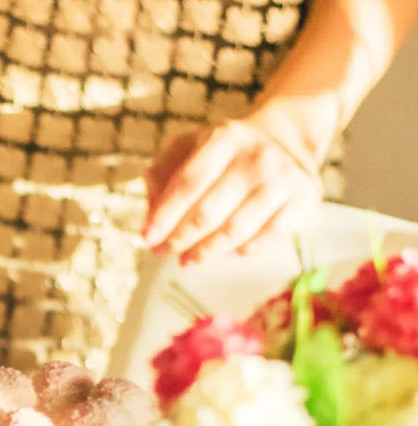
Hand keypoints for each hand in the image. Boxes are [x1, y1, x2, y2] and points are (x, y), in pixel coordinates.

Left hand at [142, 119, 322, 265]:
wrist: (288, 139)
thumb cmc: (227, 152)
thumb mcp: (190, 146)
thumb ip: (163, 174)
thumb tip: (152, 214)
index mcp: (225, 139)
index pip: (188, 183)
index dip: (164, 215)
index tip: (148, 238)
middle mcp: (257, 158)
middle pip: (208, 212)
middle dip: (179, 238)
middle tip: (162, 252)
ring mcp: (283, 180)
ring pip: (235, 231)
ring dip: (206, 252)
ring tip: (187, 259)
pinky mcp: (303, 201)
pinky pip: (267, 239)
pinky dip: (241, 252)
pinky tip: (225, 254)